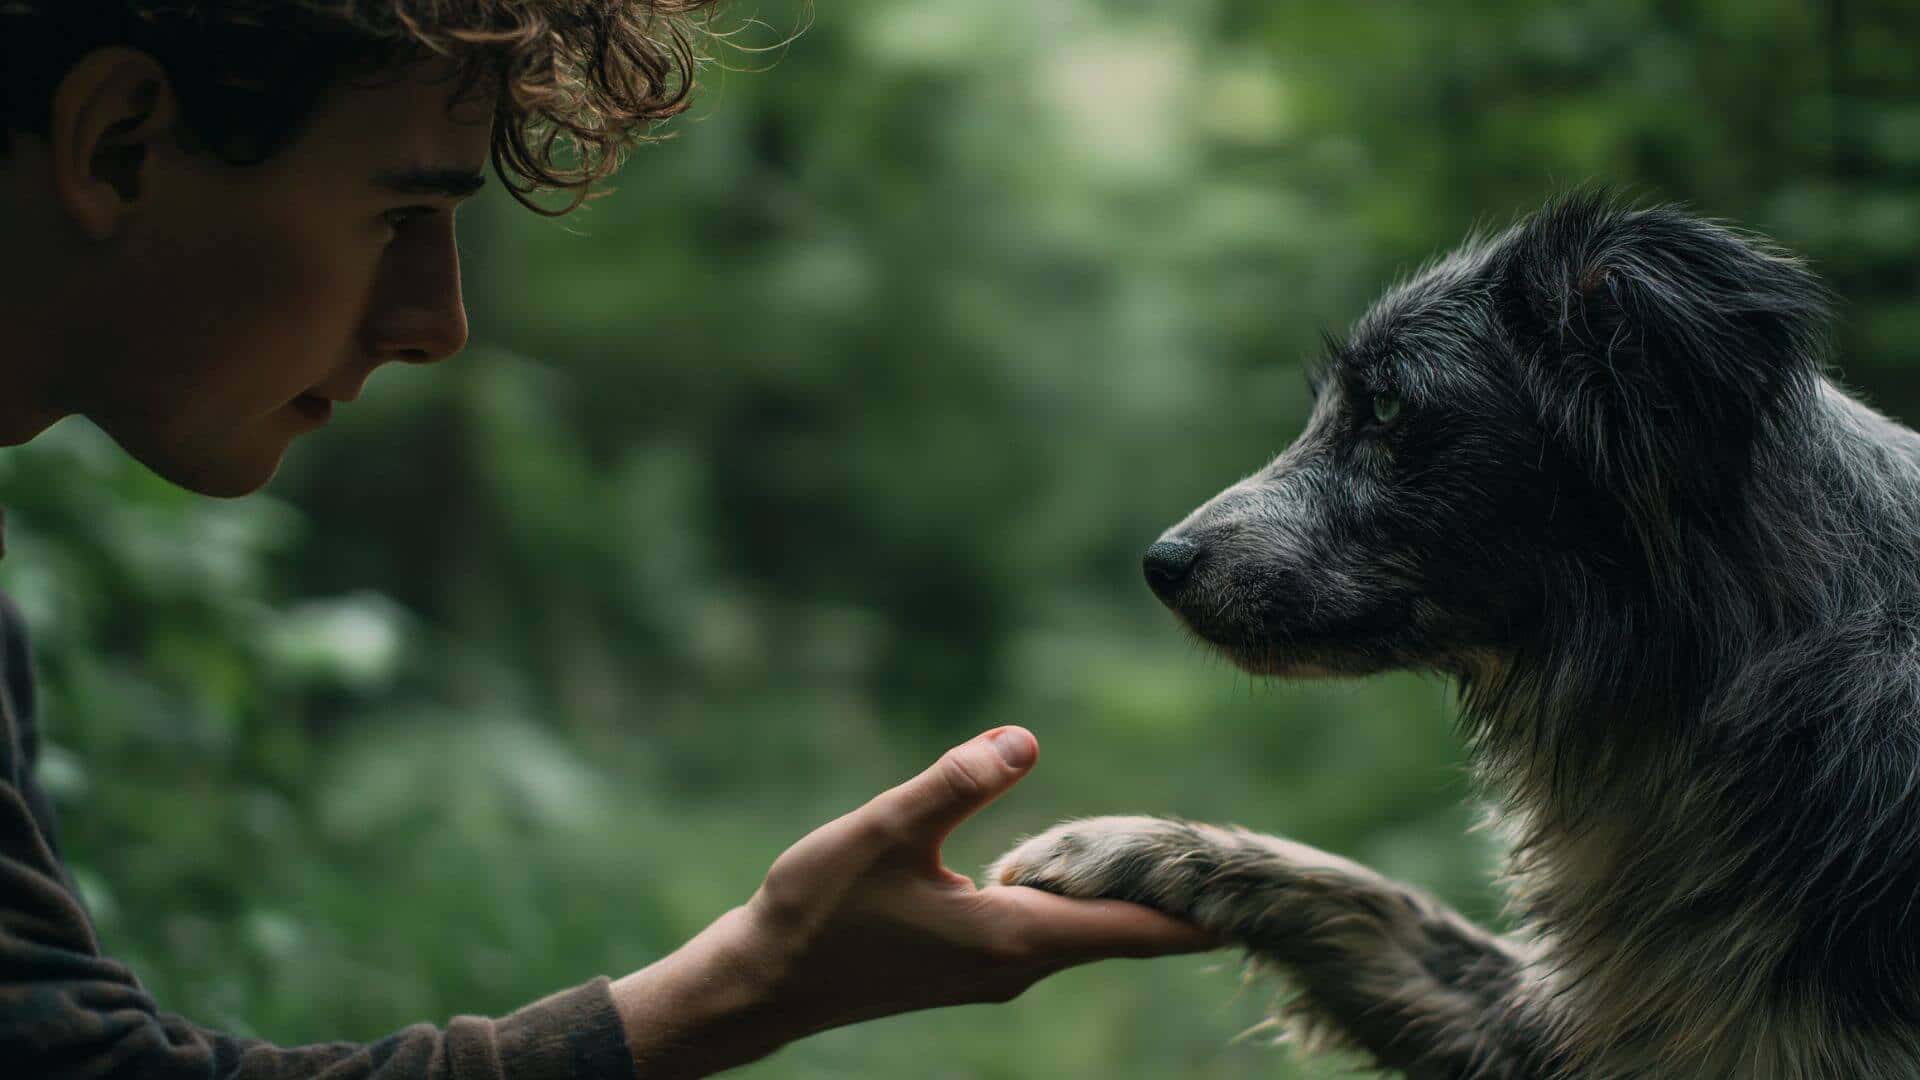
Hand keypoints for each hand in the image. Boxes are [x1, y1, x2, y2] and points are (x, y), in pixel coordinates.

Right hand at [609, 726, 1216, 1076]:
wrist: (765, 983)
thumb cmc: (818, 911)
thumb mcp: (883, 833)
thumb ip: (954, 784)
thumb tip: (1025, 740)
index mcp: (1013, 935)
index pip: (1137, 929)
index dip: (1203, 912)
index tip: (1267, 898)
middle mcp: (1019, 960)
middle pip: (1127, 929)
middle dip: (1183, 894)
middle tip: (1249, 853)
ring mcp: (998, 965)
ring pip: (1091, 927)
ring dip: (1134, 892)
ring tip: (1194, 852)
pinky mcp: (975, 957)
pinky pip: (1056, 925)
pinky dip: (1087, 895)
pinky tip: (1093, 862)